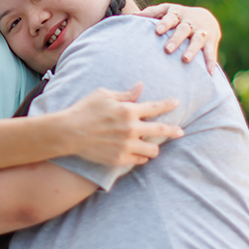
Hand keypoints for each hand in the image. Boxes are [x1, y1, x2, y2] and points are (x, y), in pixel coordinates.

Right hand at [63, 83, 182, 166]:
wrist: (68, 132)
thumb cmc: (84, 109)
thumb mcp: (104, 95)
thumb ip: (125, 94)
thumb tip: (140, 87)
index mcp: (128, 110)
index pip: (155, 108)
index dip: (168, 104)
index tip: (177, 102)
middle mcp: (131, 129)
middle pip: (161, 131)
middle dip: (174, 131)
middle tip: (180, 132)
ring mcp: (126, 146)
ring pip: (153, 151)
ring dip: (154, 148)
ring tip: (152, 146)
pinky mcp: (119, 159)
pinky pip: (139, 161)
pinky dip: (141, 157)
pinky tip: (139, 154)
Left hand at [135, 4, 220, 73]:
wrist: (206, 17)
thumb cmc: (178, 17)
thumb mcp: (167, 11)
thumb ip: (152, 12)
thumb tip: (133, 15)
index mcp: (177, 13)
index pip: (170, 16)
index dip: (164, 23)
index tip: (157, 30)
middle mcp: (190, 21)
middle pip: (183, 29)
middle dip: (176, 39)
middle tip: (167, 49)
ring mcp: (202, 31)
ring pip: (197, 40)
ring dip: (192, 49)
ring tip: (185, 59)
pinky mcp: (211, 41)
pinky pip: (211, 52)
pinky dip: (210, 62)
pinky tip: (209, 73)